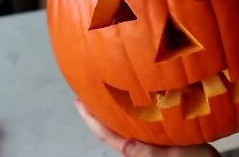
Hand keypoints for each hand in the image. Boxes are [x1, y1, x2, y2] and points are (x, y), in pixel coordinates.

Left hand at [75, 100, 220, 156]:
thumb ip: (150, 153)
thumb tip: (124, 146)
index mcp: (139, 153)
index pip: (108, 135)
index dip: (91, 119)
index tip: (78, 102)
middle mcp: (139, 147)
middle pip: (112, 128)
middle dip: (100, 111)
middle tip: (90, 89)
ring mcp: (148, 143)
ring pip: (125, 125)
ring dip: (115, 109)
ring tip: (109, 88)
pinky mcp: (159, 139)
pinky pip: (139, 123)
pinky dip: (132, 110)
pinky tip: (137, 99)